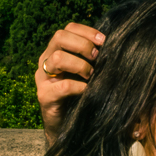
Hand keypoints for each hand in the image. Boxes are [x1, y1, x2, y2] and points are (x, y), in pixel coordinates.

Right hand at [35, 23, 103, 143]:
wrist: (65, 127)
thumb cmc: (79, 95)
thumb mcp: (85, 72)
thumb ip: (91, 58)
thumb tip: (113, 45)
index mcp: (55, 50)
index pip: (68, 28)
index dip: (87, 31)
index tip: (104, 41)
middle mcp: (45, 60)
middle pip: (59, 37)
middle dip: (82, 45)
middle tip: (97, 58)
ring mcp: (42, 78)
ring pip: (57, 58)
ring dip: (80, 65)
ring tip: (91, 76)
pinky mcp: (44, 96)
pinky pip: (63, 86)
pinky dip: (79, 87)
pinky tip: (88, 91)